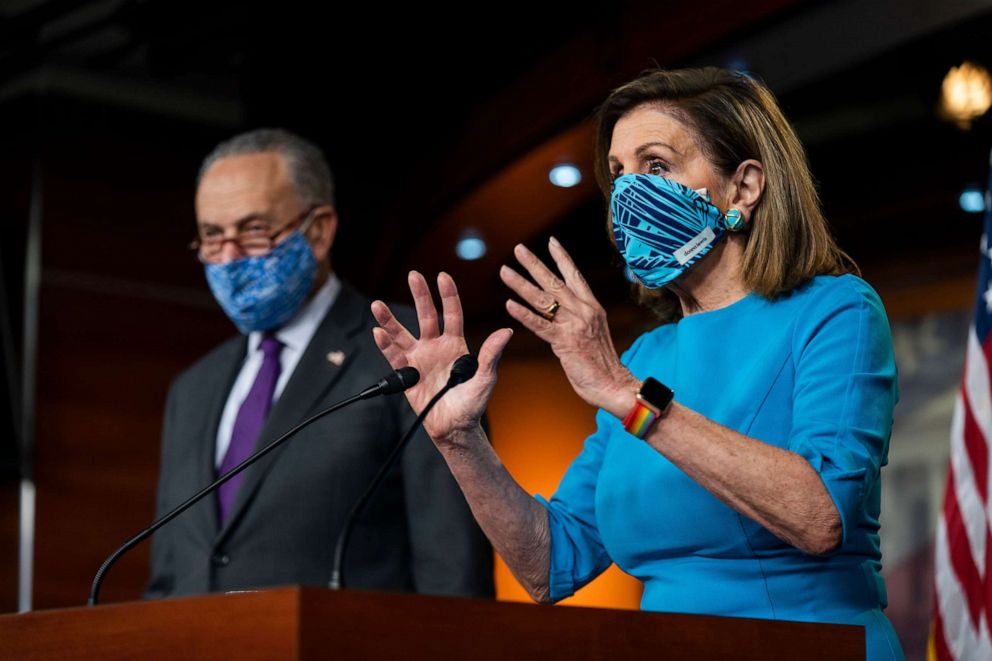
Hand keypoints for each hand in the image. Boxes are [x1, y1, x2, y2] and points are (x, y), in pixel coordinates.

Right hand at [372, 271, 512, 443]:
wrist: (455, 427)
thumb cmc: (472, 403)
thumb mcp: (486, 378)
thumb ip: (492, 354)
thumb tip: (506, 331)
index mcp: (456, 344)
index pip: (451, 314)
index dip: (448, 295)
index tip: (443, 276)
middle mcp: (435, 347)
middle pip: (426, 316)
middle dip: (420, 295)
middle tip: (413, 275)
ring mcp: (419, 359)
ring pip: (402, 334)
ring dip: (389, 320)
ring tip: (377, 305)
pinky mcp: (407, 374)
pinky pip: (394, 357)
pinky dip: (385, 345)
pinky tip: (378, 333)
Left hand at [500, 237, 638, 416]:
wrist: (614, 384)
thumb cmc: (603, 363)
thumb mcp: (594, 332)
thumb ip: (579, 319)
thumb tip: (564, 312)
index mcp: (592, 306)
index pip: (575, 275)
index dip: (562, 258)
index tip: (550, 241)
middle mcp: (584, 310)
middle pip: (554, 281)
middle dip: (534, 264)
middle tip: (518, 248)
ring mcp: (574, 325)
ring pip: (542, 299)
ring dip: (520, 284)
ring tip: (504, 271)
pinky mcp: (565, 342)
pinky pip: (540, 325)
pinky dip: (523, 314)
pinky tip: (509, 305)